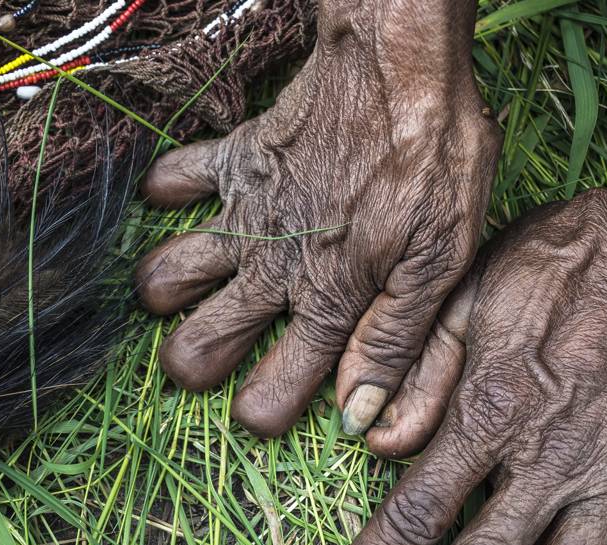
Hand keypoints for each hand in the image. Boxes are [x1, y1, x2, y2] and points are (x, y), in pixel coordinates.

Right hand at [135, 0, 498, 436]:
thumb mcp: (440, 263)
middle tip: (212, 359)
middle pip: (196, 345)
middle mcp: (271, 266)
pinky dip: (169, 194)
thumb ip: (394, 341)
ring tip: (195, 292)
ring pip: (166, 274)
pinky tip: (189, 203)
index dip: (262, 414)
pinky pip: (174, 180)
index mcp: (327, 300)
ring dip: (170, 293)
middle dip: (194, 366)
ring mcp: (244, 212)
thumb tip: (358, 415)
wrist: (400, 66)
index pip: (269, 392)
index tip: (266, 410)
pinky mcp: (235, 160)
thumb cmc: (435, 162)